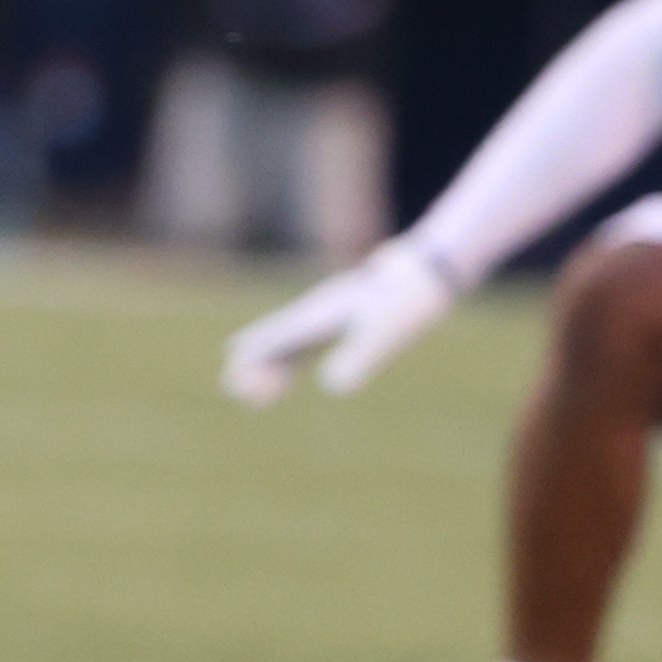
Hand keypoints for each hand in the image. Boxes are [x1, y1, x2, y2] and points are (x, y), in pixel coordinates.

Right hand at [220, 237, 455, 403]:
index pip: (270, 341)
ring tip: (259, 392)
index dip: (250, 363)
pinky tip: (289, 371)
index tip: (234, 386)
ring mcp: (325, 315)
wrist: (428, 269)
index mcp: (314, 317)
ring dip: (269, 366)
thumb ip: (359, 357)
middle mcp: (313, 314)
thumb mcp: (384, 334)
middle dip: (252, 366)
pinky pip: (303, 343)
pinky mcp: (341, 320)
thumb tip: (333, 386)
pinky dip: (289, 360)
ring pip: (285, 343)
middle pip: (271, 342)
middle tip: (236, 392)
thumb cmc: (407, 301)